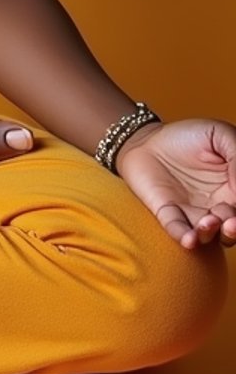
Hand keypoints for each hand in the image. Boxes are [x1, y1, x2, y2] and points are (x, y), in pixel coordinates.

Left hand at [115, 117, 235, 250]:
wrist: (147, 138)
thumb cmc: (187, 135)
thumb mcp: (218, 134)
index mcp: (234, 189)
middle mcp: (218, 207)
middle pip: (232, 227)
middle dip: (234, 229)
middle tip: (231, 223)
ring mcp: (194, 214)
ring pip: (209, 235)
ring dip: (211, 233)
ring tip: (208, 223)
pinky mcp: (169, 214)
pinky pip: (178, 231)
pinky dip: (185, 238)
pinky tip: (190, 239)